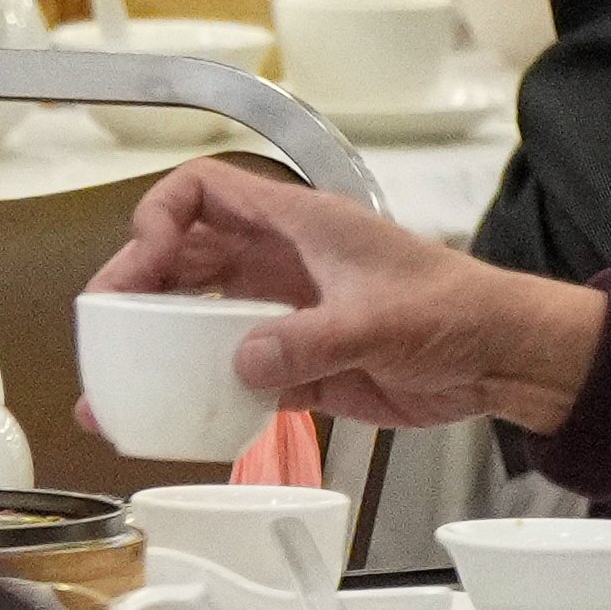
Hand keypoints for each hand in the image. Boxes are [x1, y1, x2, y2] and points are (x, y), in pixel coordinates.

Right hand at [90, 160, 605, 434]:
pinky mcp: (300, 364)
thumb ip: (309, 340)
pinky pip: (233, 373)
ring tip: (118, 381)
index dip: (162, 215)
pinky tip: (177, 417)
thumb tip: (243, 362)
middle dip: (138, 284)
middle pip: (185, 257)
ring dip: (158, 344)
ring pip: (200, 317)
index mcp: (297, 225)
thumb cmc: (461, 308)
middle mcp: (281, 264)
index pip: (205, 192)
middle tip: (107, 323)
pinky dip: (202, 392)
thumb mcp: (382, 319)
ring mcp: (287, 314)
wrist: (504, 359)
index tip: (148, 258)